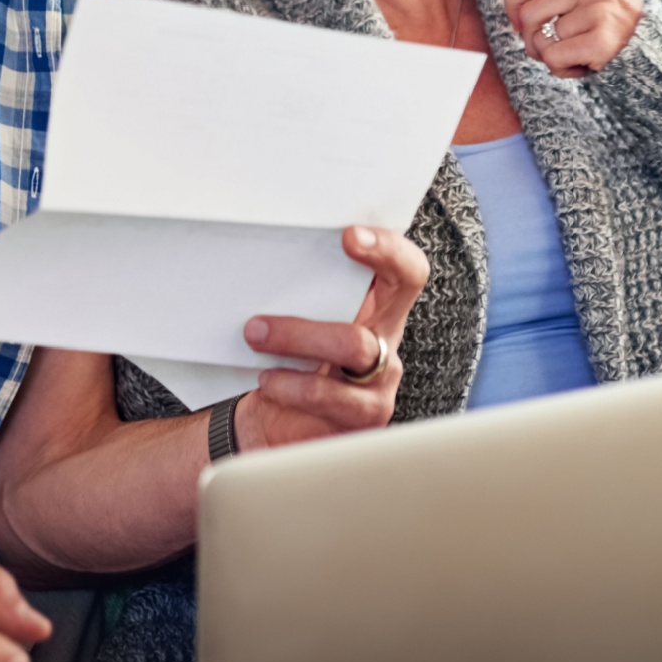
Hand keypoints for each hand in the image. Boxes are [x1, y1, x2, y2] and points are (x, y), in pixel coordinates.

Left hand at [233, 225, 428, 451]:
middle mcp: (387, 338)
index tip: (349, 236)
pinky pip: (333, 395)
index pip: (406, 269)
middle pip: (386, 314)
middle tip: (265, 307)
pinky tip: (269, 380)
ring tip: (256, 336)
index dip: (389, 248)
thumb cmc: (292, 362)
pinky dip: (294, 386)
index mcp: (377, 305)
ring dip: (298, 338)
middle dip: (341, 278)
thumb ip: (301, 292)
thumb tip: (260, 263)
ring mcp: (382, 378)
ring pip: (355, 345)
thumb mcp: (300, 321)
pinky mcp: (368, 415)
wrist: (281, 425)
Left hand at [504, 0, 643, 78]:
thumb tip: (515, 12)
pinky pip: (553, 58)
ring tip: (577, 55)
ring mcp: (602, 10)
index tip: (518, 21)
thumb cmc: (613, 29)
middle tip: (547, 48)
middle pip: (528, 12)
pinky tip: (583, 67)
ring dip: (550, 57)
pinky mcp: (603, 41)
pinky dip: (561, 70)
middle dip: (529, 38)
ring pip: (540, 40)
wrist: (658, 56)